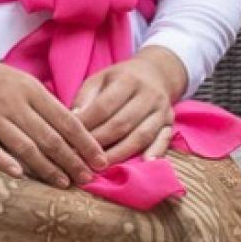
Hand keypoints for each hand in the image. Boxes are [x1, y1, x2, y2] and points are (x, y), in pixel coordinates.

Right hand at [0, 44, 107, 188]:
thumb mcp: (23, 82)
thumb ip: (45, 104)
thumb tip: (74, 129)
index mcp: (31, 90)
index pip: (66, 120)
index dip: (85, 142)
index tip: (101, 160)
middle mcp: (14, 103)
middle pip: (49, 137)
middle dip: (72, 160)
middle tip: (88, 179)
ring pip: (24, 145)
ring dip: (45, 167)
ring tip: (63, 183)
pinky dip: (3, 160)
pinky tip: (18, 175)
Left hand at [70, 50, 188, 167]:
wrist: (156, 73)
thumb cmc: (119, 80)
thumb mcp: (99, 79)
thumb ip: (85, 99)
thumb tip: (73, 120)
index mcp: (127, 80)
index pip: (104, 107)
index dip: (86, 125)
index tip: (70, 140)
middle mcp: (148, 95)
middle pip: (122, 124)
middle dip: (99, 143)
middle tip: (80, 158)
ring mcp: (162, 110)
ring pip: (141, 136)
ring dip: (120, 154)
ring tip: (100, 167)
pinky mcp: (170, 124)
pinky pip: (164, 141)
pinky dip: (155, 153)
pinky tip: (144, 165)